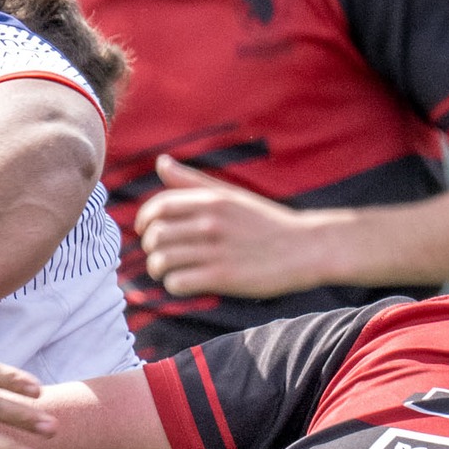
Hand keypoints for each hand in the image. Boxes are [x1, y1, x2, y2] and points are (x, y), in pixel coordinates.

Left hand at [135, 156, 334, 298]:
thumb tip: (161, 162)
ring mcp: (217, 251)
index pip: (159, 207)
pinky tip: (185, 283)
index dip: (144, 220)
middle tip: (160, 255)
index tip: (145, 231)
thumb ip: (193, 181)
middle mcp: (211, 223)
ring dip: (158, 269)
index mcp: (212, 201)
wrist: (304, 248)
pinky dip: (174, 285)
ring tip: (168, 272)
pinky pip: (178, 283)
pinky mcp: (223, 277)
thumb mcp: (231, 195)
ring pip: (162, 261)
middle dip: (151, 248)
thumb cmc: (265, 222)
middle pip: (156, 236)